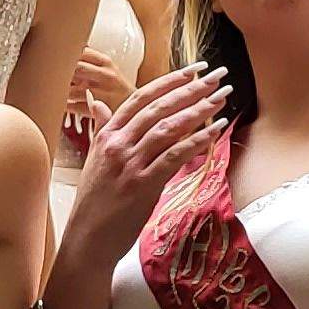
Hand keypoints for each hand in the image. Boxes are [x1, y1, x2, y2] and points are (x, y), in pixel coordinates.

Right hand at [65, 61, 229, 259]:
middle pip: (158, 108)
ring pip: (168, 128)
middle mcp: (117, 144)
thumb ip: (101, 128)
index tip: (193, 69)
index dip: (169, 81)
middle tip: (217, 75)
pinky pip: (174, 156)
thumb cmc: (94, 202)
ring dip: (198, 109)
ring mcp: (129, 164)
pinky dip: (197, 140)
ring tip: (221, 97)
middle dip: (191, 89)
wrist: (87, 239)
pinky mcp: (142, 185)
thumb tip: (96, 102)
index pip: (140, 98)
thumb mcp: (94, 159)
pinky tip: (215, 129)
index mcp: (106, 135)